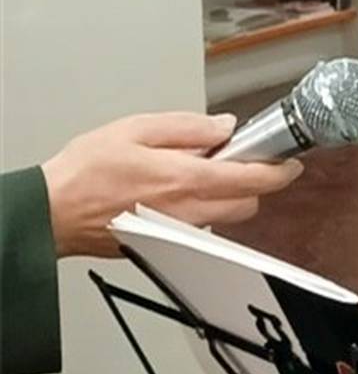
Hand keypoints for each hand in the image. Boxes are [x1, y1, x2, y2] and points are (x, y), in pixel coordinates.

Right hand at [41, 112, 303, 257]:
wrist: (51, 211)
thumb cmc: (86, 170)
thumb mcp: (138, 128)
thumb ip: (188, 128)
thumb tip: (224, 128)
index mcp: (186, 180)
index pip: (252, 180)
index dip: (279, 171)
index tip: (290, 163)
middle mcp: (188, 212)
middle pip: (247, 204)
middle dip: (252, 184)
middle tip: (238, 161)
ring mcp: (177, 234)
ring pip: (226, 220)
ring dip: (227, 198)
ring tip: (198, 175)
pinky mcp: (164, 246)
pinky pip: (200, 229)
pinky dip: (202, 211)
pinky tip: (178, 194)